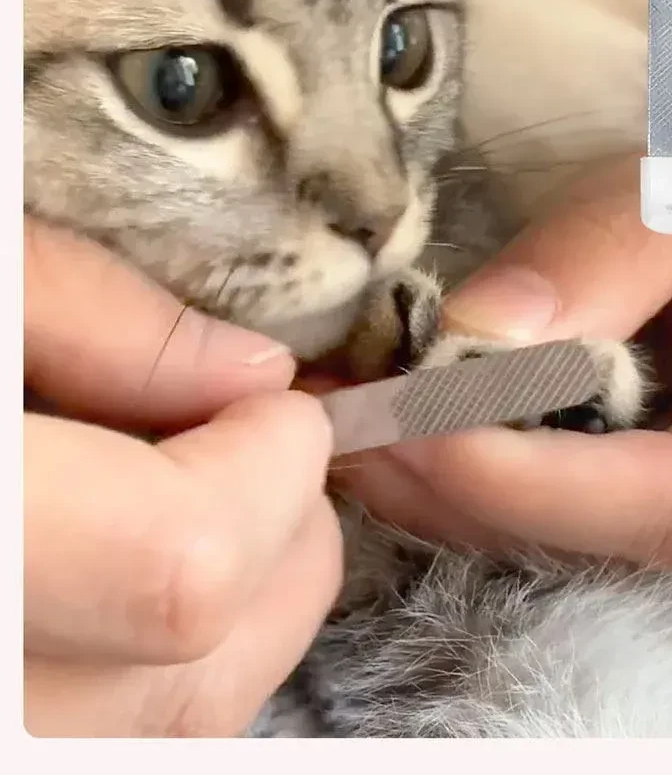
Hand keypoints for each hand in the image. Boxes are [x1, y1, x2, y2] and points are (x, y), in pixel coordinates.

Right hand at [24, 220, 341, 736]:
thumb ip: (87, 310)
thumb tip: (251, 374)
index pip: (186, 563)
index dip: (265, 468)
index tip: (267, 396)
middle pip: (207, 662)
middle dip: (278, 531)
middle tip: (236, 442)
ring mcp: (18, 725)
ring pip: (193, 712)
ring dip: (245, 594)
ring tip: (187, 492)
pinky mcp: (43, 727)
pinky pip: (154, 727)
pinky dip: (192, 646)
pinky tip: (144, 557)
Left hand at [333, 56, 671, 569]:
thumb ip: (623, 247)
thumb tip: (478, 332)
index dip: (540, 482)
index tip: (418, 426)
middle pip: (600, 528)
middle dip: (461, 488)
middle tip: (348, 427)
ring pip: (559, 509)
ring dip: (440, 477)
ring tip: (345, 419)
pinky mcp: (626, 415)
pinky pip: (542, 455)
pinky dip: (459, 439)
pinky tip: (394, 400)